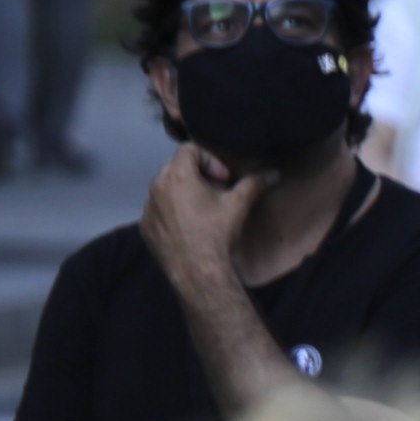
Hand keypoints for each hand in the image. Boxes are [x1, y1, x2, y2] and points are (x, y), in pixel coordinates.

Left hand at [140, 146, 269, 285]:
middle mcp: (156, 187)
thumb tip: (274, 173)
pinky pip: (158, 210)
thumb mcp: (239, 205)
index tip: (224, 179)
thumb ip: (254, 184)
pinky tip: (188, 227)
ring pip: (165, 189)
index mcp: (177, 176)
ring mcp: (147, 208)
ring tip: (202, 211)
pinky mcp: (145, 226)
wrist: (198, 271)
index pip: (189, 149)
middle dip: (197, 175)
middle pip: (176, 167)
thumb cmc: (217, 233)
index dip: (210, 159)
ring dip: (183, 193)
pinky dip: (172, 211)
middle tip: (216, 192)